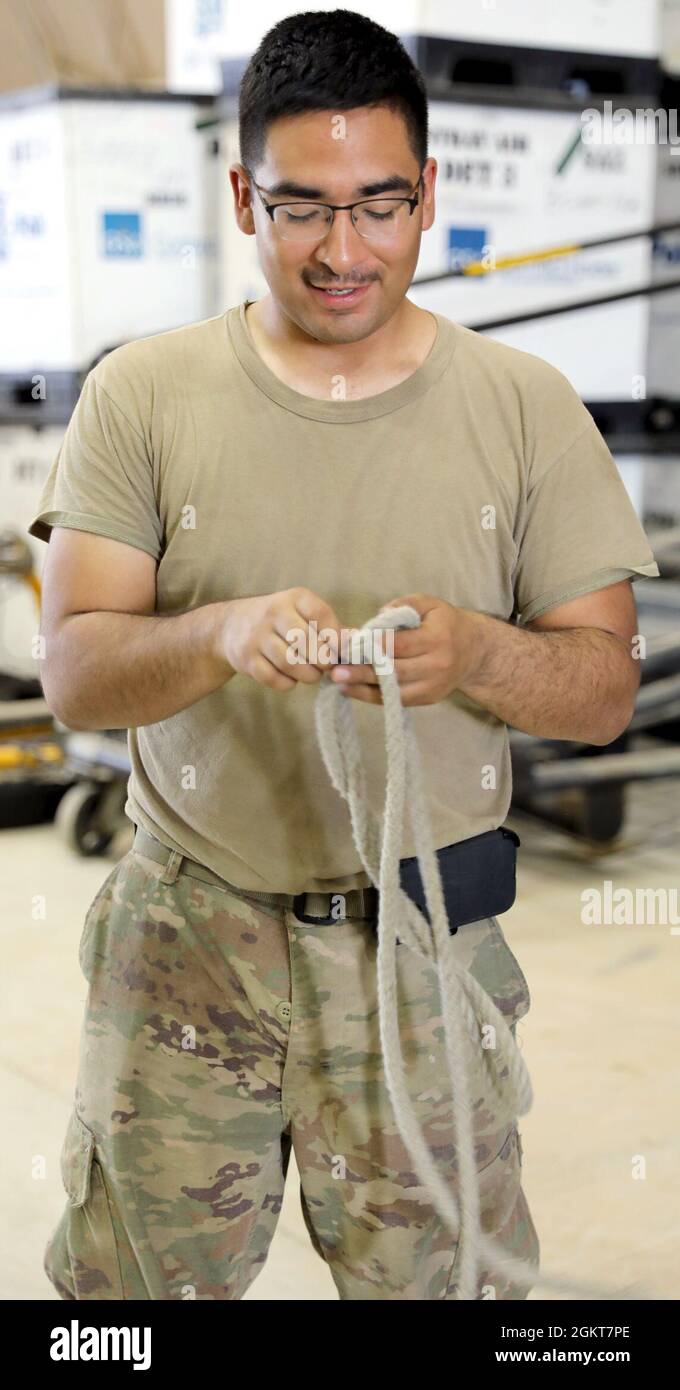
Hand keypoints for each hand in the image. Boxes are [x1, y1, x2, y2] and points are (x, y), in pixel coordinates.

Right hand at [216, 587, 344, 691]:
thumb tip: (359, 641)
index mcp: (294, 598)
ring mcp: (257, 636)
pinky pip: (274, 679)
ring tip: (312, 674)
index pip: (321, 614)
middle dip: (323, 661)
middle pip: (307, 643)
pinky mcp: (246, 659)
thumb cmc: (281, 621)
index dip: (336, 637)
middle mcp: (273, 613)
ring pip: (291, 663)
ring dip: (308, 675)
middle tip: (326, 666)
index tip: (342, 651)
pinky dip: (288, 683)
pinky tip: (291, 677)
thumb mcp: (302, 613)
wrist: (231, 626)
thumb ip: (330, 627)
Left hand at [327, 594, 480, 706]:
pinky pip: (396, 700)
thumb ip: (404, 605)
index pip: (400, 644)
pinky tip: (352, 690)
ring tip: (339, 682)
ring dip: (363, 687)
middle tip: (336, 670)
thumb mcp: (430, 604)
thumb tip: (378, 617)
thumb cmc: (445, 623)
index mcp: (437, 639)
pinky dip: (372, 696)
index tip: (350, 645)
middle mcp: (437, 665)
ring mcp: (433, 686)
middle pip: (394, 671)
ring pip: (393, 689)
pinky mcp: (428, 698)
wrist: (475, 651)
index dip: (374, 645)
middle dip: (363, 670)